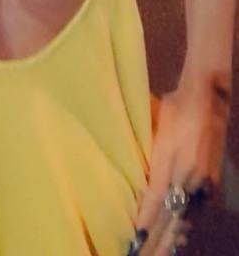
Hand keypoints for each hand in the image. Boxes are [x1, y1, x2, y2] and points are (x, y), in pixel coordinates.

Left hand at [131, 80, 228, 252]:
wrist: (207, 97)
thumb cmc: (173, 106)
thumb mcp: (153, 121)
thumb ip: (142, 146)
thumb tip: (123, 163)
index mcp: (171, 157)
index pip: (156, 197)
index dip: (146, 221)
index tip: (135, 239)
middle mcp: (189, 173)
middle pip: (172, 214)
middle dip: (157, 239)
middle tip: (141, 255)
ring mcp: (204, 179)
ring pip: (187, 216)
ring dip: (172, 237)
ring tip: (157, 254)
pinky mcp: (213, 181)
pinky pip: (199, 210)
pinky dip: (187, 226)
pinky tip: (178, 238)